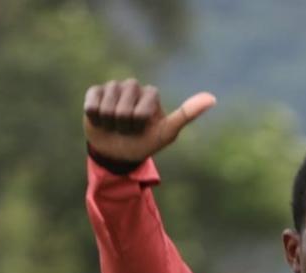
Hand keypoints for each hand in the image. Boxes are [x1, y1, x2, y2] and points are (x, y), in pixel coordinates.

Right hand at [83, 79, 215, 163]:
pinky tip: (100, 119)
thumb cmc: (144, 142)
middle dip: (123, 125)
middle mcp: (132, 86)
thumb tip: (212, 98)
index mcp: (151, 93)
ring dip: (109, 123)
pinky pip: (92, 105)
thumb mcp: (166, 132)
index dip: (138, 125)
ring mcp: (113, 87)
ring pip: (107, 107)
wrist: (118, 153)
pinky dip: (95, 117)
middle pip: (123, 109)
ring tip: (115, 125)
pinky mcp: (94, 92)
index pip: (140, 111)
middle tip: (126, 129)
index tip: (141, 129)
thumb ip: (187, 114)